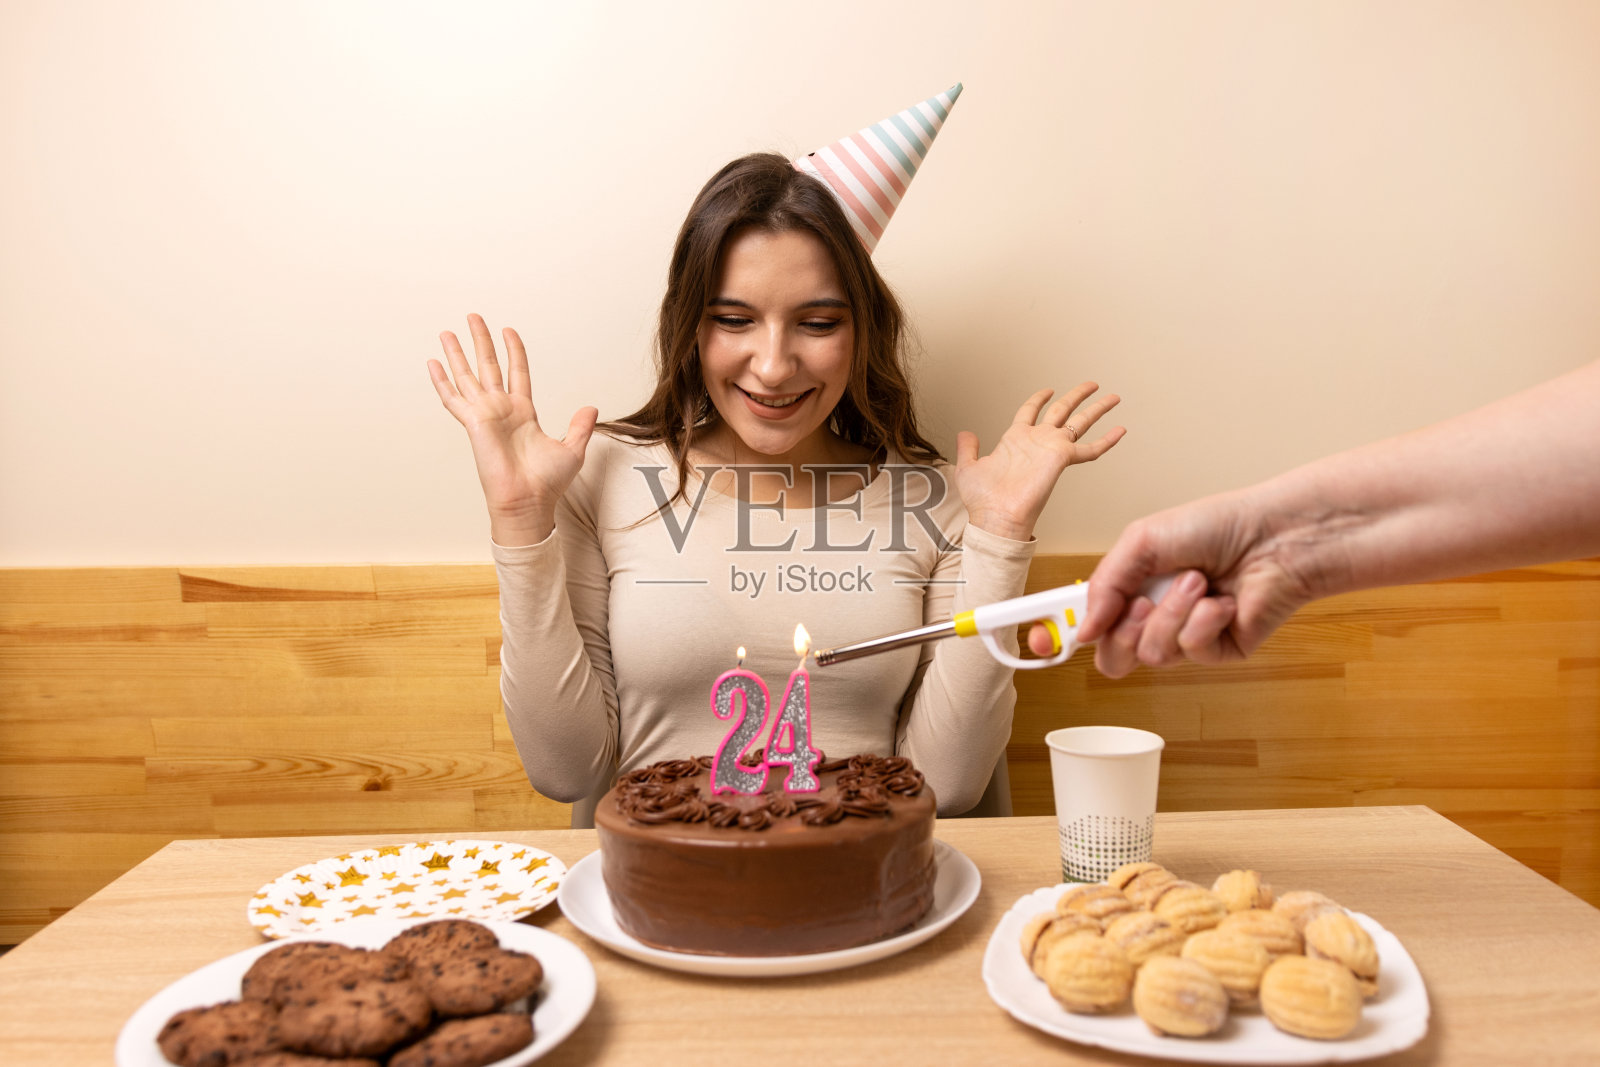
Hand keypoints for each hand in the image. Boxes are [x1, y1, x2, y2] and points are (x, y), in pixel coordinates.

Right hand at [427, 313, 597, 544]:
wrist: (530, 502)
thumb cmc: (547, 484)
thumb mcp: (573, 449)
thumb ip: (580, 427)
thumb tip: (592, 408)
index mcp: (523, 413)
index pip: (517, 372)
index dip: (513, 351)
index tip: (508, 331)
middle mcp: (501, 411)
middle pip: (488, 366)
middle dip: (481, 341)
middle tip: (473, 318)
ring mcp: (485, 416)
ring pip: (467, 376)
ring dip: (457, 354)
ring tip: (447, 332)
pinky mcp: (474, 424)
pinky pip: (454, 399)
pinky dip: (442, 381)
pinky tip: (432, 363)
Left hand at [955, 384, 1124, 541]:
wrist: (996, 517)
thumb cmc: (983, 501)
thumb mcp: (967, 468)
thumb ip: (968, 449)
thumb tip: (965, 435)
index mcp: (1015, 440)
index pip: (1030, 411)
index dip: (1039, 399)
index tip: (1048, 390)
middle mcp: (1036, 441)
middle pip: (1062, 410)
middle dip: (1077, 396)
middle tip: (1092, 385)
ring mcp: (1050, 449)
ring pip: (1079, 423)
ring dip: (1097, 409)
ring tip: (1113, 397)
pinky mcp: (1061, 459)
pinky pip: (1089, 449)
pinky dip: (1106, 441)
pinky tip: (1120, 431)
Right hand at [1069, 488, 1320, 676]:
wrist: (1274, 536)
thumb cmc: (1215, 525)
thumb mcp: (1142, 540)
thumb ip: (1104, 584)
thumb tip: (1083, 629)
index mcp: (1131, 588)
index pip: (1087, 625)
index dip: (1060, 636)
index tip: (1042, 639)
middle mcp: (1154, 616)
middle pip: (1113, 658)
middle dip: (1122, 631)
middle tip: (1141, 602)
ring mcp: (1186, 637)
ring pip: (1151, 654)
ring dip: (1171, 614)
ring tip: (1198, 582)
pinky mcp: (1218, 651)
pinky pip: (1191, 652)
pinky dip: (1202, 621)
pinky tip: (1221, 599)